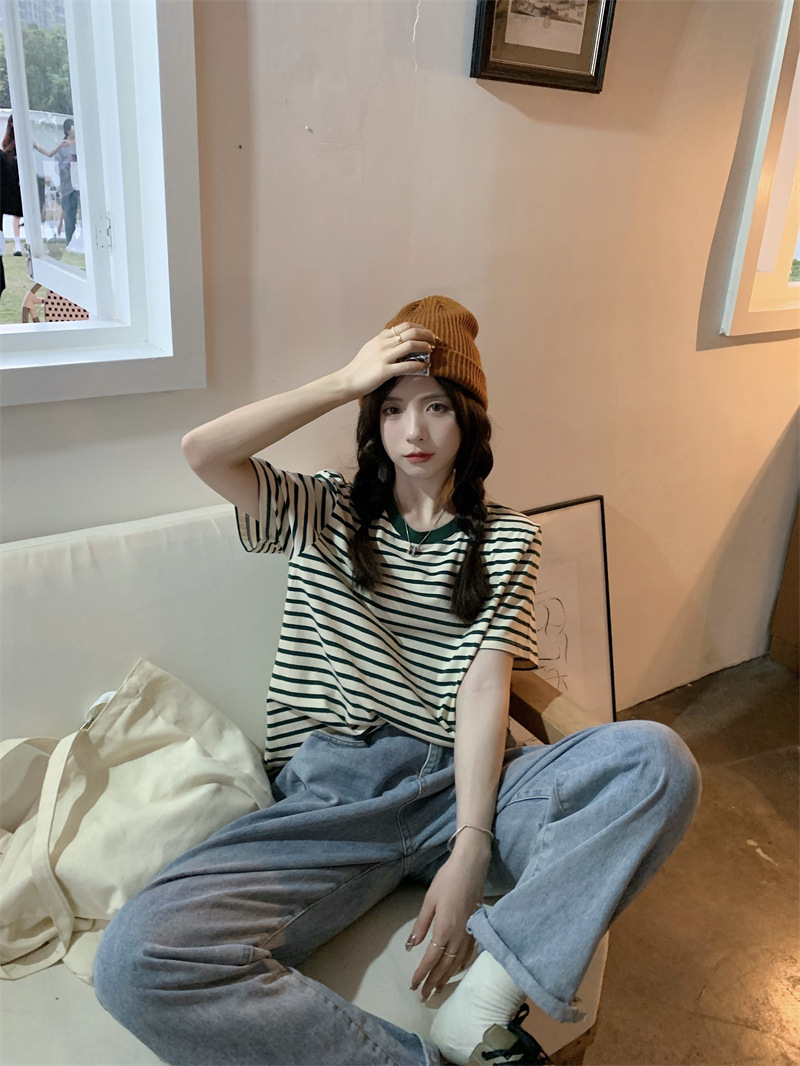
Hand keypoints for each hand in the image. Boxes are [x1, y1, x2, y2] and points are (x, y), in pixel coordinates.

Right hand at [338, 322, 436, 398]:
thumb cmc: (360, 367)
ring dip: (425, 347)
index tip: (428, 334)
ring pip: (411, 345)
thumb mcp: (371, 348)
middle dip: (427, 334)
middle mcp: (383, 344)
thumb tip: (399, 339)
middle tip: (435, 341)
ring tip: (431, 351)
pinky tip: (425, 366)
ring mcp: (384, 357)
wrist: (347, 381)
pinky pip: (406, 365)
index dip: (420, 328)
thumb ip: (384, 342)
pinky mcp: (384, 371)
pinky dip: (419, 365)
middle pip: (411, 332)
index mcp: (381, 338)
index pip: (405, 326)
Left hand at [407, 845, 488, 1000]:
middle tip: (423, 996)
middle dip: (433, 981)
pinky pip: (469, 954)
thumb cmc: (447, 880)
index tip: (413, 985)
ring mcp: (470, 933)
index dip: (422, 974)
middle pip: (445, 966)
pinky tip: (457, 970)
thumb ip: (421, 925)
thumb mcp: (429, 900)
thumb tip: (412, 945)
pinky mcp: (476, 928)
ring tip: (437, 989)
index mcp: (444, 929)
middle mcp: (458, 936)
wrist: (471, 866)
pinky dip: (461, 965)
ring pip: (457, 963)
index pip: (431, 959)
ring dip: (447, 978)